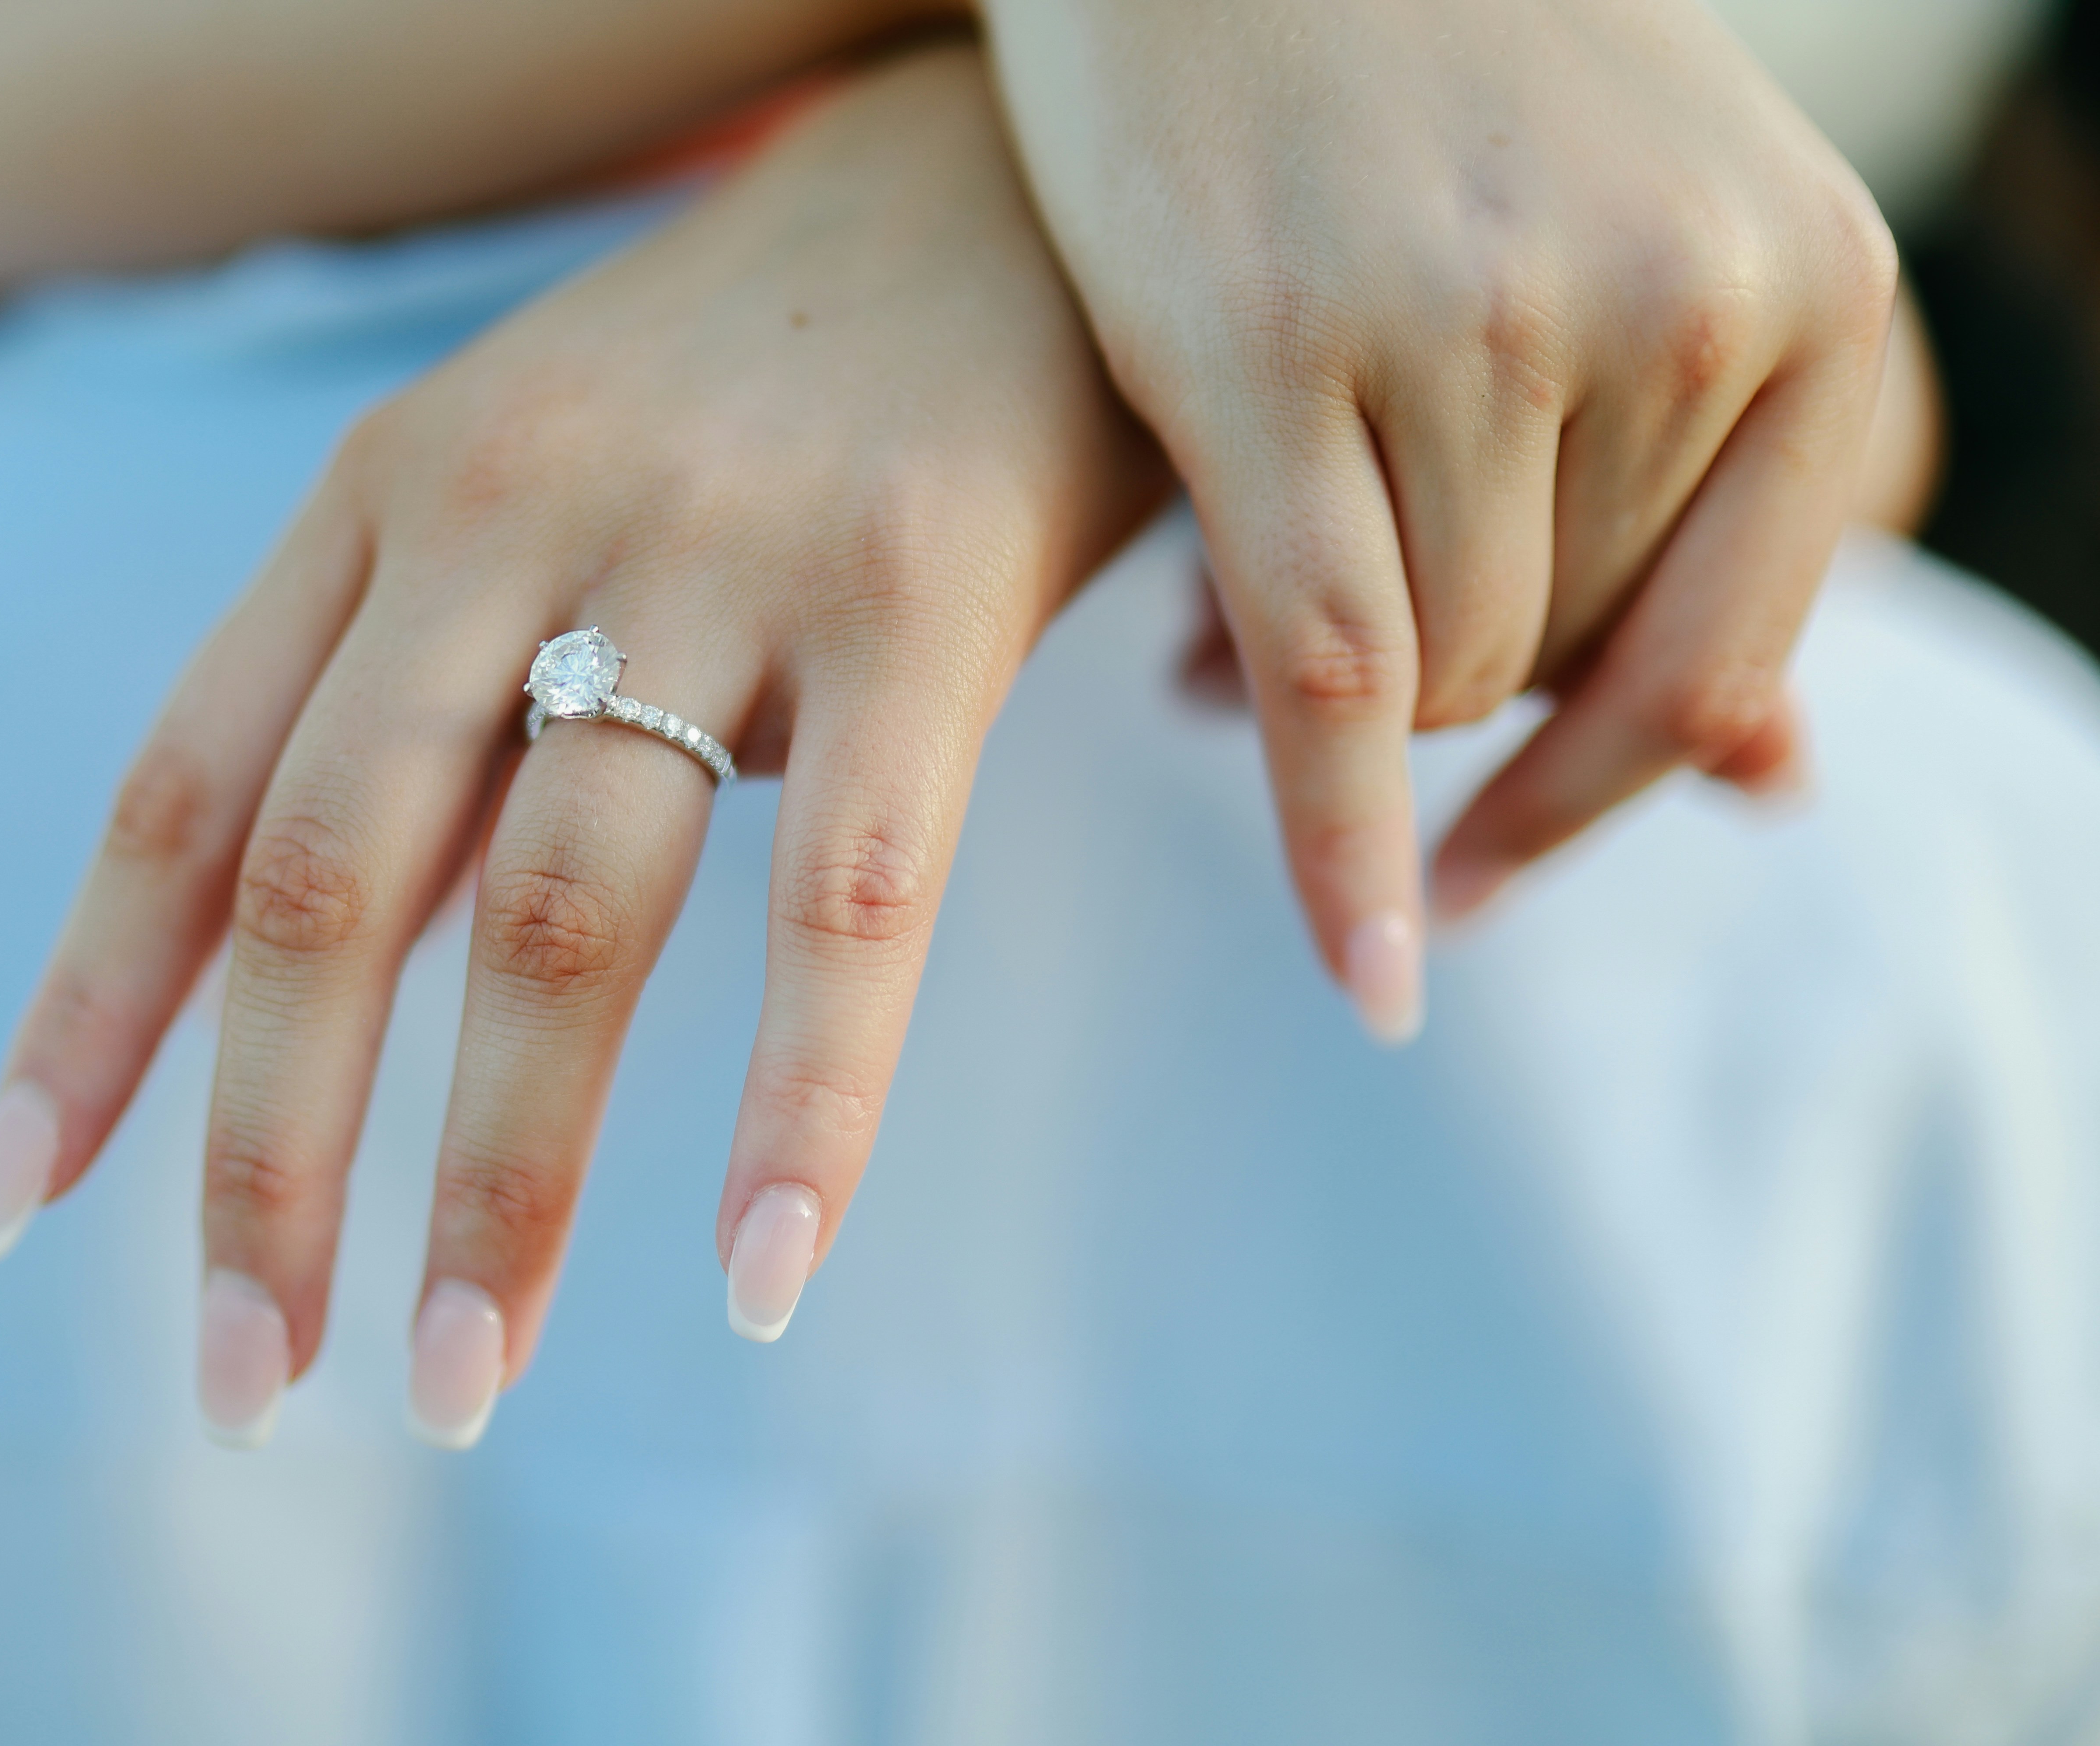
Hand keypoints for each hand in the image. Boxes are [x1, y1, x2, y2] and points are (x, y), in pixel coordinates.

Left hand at [0, 44, 1167, 1444]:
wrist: (996, 171)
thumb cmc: (752, 386)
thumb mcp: (531, 493)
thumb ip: (436, 704)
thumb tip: (360, 960)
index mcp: (384, 501)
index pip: (184, 795)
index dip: (88, 1017)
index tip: (13, 1213)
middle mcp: (505, 514)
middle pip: (331, 882)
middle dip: (271, 1157)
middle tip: (250, 1388)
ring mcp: (713, 545)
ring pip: (563, 914)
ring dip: (504, 1179)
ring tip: (464, 1383)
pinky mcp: (921, 582)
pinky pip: (852, 894)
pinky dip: (800, 1104)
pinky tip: (766, 1279)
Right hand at [981, 0, 1899, 1032]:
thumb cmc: (1437, 92)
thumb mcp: (1643, 260)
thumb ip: (1706, 517)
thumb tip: (1782, 788)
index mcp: (1807, 287)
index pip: (1721, 659)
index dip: (1608, 804)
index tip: (1491, 889)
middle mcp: (1671, 305)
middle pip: (1552, 668)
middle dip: (1427, 705)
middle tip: (1291, 646)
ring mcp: (1474, 319)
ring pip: (1436, 679)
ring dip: (1336, 705)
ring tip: (1215, 622)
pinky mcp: (1269, 342)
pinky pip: (1328, 675)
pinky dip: (1338, 847)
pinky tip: (1365, 960)